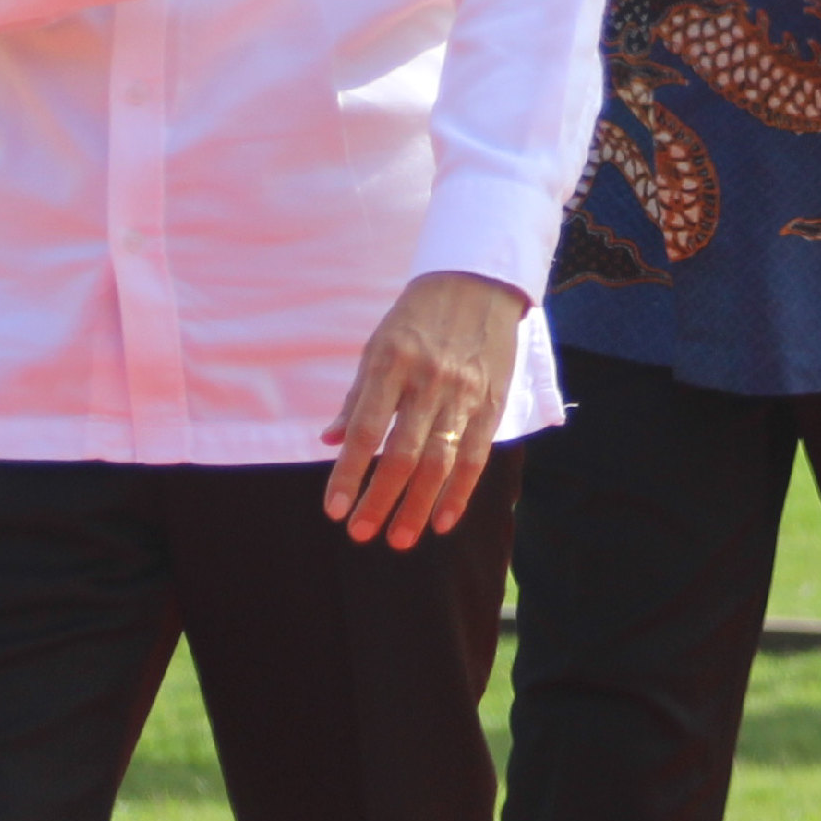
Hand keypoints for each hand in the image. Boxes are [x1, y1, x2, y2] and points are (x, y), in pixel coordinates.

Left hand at [322, 272, 526, 549]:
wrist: (478, 281)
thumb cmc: (418, 318)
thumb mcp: (378, 345)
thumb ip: (356, 396)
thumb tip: (329, 441)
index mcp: (391, 363)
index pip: (365, 429)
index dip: (349, 472)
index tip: (334, 509)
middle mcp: (427, 380)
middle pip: (402, 453)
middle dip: (381, 499)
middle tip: (361, 534)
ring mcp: (463, 393)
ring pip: (439, 461)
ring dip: (418, 506)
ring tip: (400, 538)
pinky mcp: (492, 402)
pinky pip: (476, 455)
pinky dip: (460, 492)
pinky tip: (442, 521)